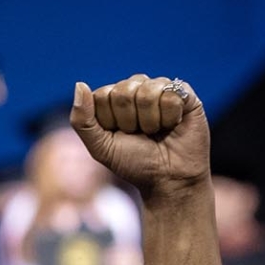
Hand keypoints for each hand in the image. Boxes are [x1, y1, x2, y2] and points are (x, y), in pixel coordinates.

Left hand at [71, 75, 209, 198]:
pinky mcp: (184, 93)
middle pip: (123, 91)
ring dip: (150, 121)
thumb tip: (80, 84)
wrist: (169, 180)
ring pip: (147, 91)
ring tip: (157, 131)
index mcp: (112, 99)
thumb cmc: (134, 163)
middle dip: (130, 121)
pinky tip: (173, 125)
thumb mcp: (101, 147)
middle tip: (141, 135)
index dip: (110, 121)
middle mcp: (136, 89)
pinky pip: (171, 93)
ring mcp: (160, 89)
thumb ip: (82, 120)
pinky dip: (170, 116)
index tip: (120, 136)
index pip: (102, 95)